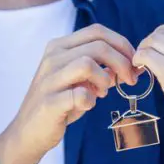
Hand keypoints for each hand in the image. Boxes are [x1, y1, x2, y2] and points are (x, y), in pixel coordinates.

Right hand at [0, 24, 136, 163]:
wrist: (29, 132)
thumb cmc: (60, 103)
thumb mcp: (81, 80)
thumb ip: (102, 69)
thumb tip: (129, 65)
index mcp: (60, 46)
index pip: (97, 31)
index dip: (122, 44)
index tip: (134, 62)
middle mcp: (52, 57)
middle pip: (98, 45)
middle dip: (122, 62)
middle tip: (130, 80)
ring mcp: (49, 79)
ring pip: (87, 63)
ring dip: (104, 78)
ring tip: (104, 92)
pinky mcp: (49, 102)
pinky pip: (79, 94)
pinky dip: (91, 100)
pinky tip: (88, 105)